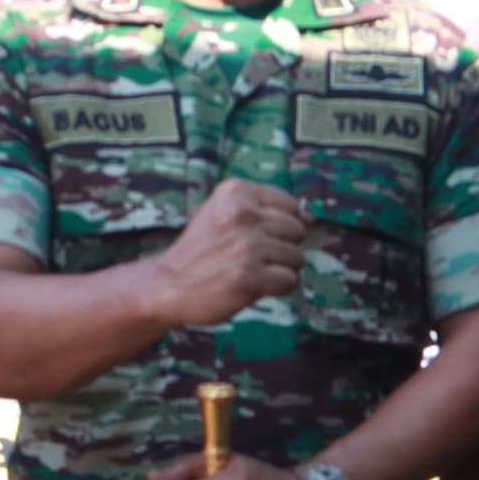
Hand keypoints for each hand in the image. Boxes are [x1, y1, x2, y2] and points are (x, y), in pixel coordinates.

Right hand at [149, 180, 309, 331]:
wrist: (168, 284)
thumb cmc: (204, 249)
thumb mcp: (225, 212)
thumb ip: (265, 209)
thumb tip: (311, 219)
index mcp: (236, 192)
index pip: (291, 206)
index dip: (281, 227)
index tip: (258, 237)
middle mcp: (242, 214)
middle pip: (297, 231)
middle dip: (282, 248)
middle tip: (252, 257)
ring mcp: (247, 246)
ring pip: (297, 258)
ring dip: (279, 269)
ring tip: (251, 271)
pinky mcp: (249, 277)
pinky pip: (289, 280)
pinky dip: (277, 287)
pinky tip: (253, 285)